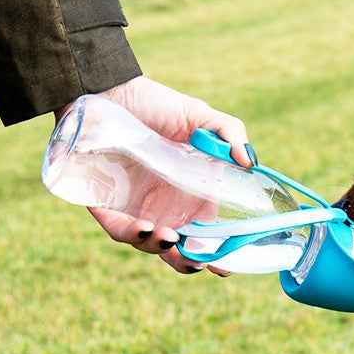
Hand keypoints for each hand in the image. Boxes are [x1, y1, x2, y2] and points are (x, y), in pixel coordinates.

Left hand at [57, 76, 251, 274]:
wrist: (105, 88)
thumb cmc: (154, 103)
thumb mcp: (198, 115)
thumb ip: (228, 133)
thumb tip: (250, 161)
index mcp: (191, 192)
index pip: (208, 230)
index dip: (217, 250)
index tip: (227, 265)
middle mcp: (164, 205)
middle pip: (178, 248)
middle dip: (188, 262)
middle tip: (199, 262)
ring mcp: (134, 206)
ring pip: (147, 243)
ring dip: (160, 247)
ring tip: (170, 238)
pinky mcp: (104, 202)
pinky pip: (116, 228)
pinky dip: (131, 234)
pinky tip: (145, 227)